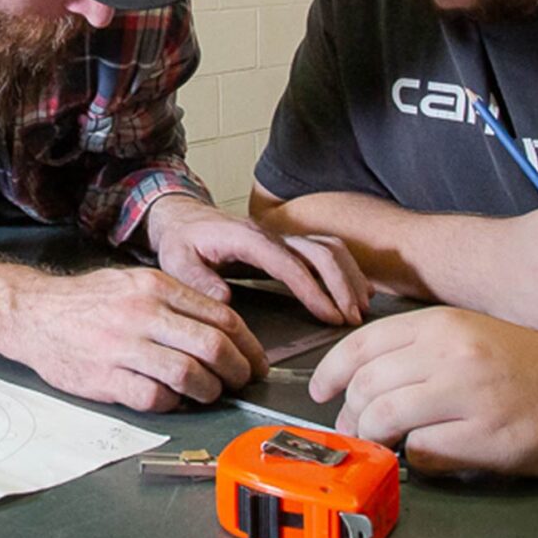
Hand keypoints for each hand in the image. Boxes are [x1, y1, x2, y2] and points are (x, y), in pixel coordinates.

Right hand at [0, 254, 267, 412]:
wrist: (32, 314)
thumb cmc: (88, 303)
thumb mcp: (134, 284)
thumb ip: (176, 302)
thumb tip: (224, 332)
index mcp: (155, 287)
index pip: (222, 317)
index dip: (248, 346)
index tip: (255, 362)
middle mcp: (143, 313)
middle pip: (213, 346)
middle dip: (237, 371)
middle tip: (241, 383)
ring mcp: (123, 347)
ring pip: (190, 376)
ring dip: (209, 392)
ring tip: (209, 394)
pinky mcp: (106, 378)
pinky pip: (156, 399)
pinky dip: (173, 404)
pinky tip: (171, 400)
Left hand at [144, 195, 367, 325]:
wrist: (183, 219)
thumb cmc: (182, 241)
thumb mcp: (178, 261)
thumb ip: (198, 280)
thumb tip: (223, 300)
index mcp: (246, 239)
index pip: (288, 264)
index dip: (312, 289)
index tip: (330, 314)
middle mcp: (270, 235)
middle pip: (318, 252)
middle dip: (340, 285)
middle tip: (352, 319)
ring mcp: (281, 238)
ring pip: (327, 249)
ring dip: (348, 276)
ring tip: (360, 309)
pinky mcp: (286, 246)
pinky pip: (323, 252)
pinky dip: (345, 269)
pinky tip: (355, 291)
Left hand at [310, 307, 537, 477]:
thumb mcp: (475, 335)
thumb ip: (423, 350)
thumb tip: (366, 379)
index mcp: (445, 324)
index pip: (363, 344)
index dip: (331, 372)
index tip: (320, 392)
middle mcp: (453, 354)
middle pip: (367, 386)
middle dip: (349, 414)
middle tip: (353, 431)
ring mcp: (470, 396)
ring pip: (385, 419)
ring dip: (375, 439)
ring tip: (383, 446)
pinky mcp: (488, 438)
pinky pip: (423, 453)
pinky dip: (414, 460)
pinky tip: (428, 456)